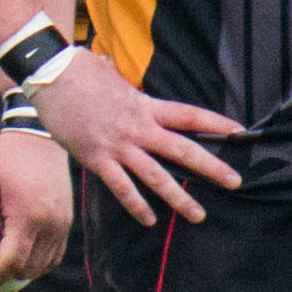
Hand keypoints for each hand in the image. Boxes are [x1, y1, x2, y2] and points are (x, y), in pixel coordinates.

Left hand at [0, 126, 73, 291]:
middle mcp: (50, 225)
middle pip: (27, 270)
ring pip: (42, 267)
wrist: (38, 137)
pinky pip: (53, 256)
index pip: (12, 263)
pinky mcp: (66, 222)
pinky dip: (35, 267)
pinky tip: (17, 266)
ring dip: (19, 278)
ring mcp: (61, 225)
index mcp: (29, 216)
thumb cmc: (7, 157)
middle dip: (3, 284)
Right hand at [32, 52, 242, 226]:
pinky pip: (122, 188)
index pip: (189, 116)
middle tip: (235, 183)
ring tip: (199, 215)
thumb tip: (121, 76)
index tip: (239, 132)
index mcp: (145, 105)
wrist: (52, 76)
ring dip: (180, 198)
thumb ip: (126, 87)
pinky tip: (149, 220)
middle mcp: (138, 128)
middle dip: (212, 168)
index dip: (216, 123)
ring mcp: (119, 145)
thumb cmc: (80, 71)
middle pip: (183, 150)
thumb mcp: (113, 77)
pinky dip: (137, 206)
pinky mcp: (97, 159)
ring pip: (157, 176)